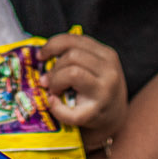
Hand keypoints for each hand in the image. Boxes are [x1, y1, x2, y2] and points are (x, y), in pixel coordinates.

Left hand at [41, 32, 127, 146]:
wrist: (116, 118)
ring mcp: (104, 92)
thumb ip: (75, 55)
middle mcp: (109, 71)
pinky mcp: (95, 113)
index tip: (41, 55)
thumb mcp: (95, 66)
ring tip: (53, 90)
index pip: (73, 40)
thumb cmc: (98, 88)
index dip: (52, 45)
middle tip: (48, 80)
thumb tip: (42, 55)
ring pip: (72, 73)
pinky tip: (54, 103)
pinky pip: (69, 108)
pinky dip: (56, 107)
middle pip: (72, 56)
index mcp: (107, 55)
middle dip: (54, 68)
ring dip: (55, 81)